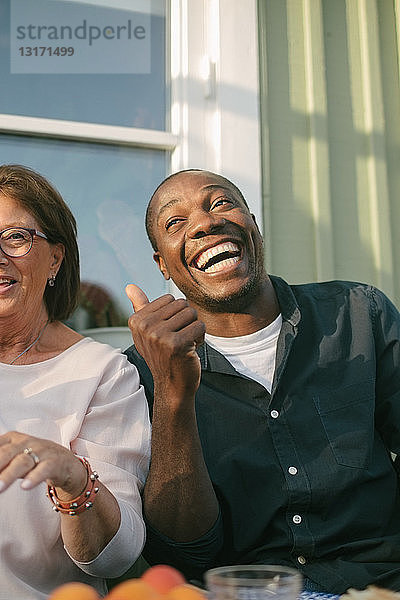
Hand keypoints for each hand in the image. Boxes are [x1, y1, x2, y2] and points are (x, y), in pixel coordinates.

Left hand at [0, 431, 86, 496]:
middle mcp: (26, 442)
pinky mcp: (54, 462)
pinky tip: (25, 486)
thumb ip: (0, 464)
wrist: (65, 462)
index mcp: (12, 439)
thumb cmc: (33, 460)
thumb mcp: (13, 460)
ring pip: (23, 461)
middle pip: (6, 453)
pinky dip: (34, 477)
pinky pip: (44, 469)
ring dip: (9, 475)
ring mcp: (41, 451)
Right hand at [126, 284, 204, 400]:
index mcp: (136, 320)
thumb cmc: (163, 355)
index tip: (168, 332)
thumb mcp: (147, 331)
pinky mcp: (175, 344)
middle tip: (179, 339)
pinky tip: (191, 350)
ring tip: (185, 344)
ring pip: (192, 313)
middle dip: (186, 321)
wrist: (172, 386)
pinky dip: (201, 338)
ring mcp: (159, 336)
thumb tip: (130, 286)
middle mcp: (144, 327)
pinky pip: (200, 326)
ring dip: (194, 329)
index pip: (169, 298)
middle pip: (182, 304)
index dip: (175, 314)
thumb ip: (141, 307)